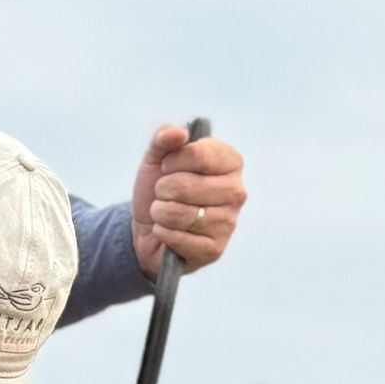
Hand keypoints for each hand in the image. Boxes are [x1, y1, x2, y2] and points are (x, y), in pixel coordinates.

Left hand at [130, 123, 245, 277]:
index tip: (166, 168)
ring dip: (160, 212)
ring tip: (163, 212)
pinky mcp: (214, 249)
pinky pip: (177, 237)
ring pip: (179, 213)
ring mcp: (229, 222)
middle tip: (164, 194)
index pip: (198, 154)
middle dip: (162, 190)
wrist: (147, 228)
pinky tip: (166, 231)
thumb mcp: (156, 159)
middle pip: (186, 185)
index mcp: (230, 162)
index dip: (171, 161)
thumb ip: (164, 139)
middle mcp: (236, 191)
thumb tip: (178, 133)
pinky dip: (162, 233)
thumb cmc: (159, 190)